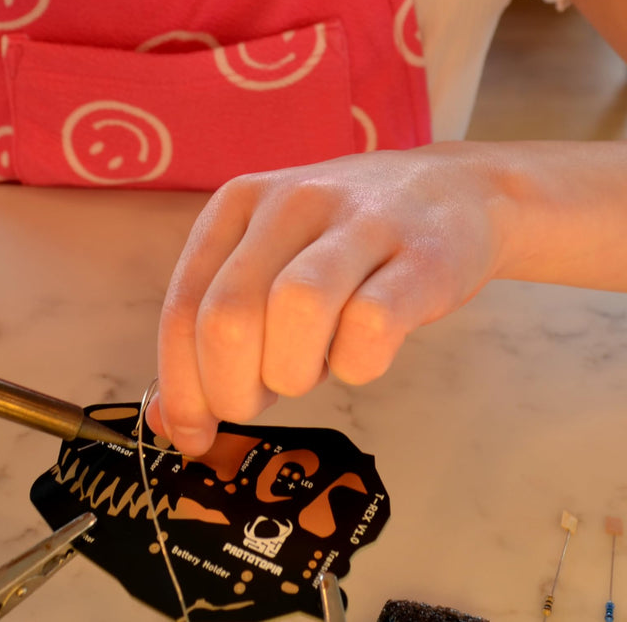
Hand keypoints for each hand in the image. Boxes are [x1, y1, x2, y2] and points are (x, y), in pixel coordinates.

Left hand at [150, 145, 507, 455]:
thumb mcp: (270, 261)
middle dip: (232, 389)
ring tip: (311, 367)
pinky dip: (356, 364)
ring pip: (296, 311)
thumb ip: (214, 329)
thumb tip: (168, 420)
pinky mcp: (422, 257)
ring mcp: (359, 223)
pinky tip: (361, 352)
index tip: (190, 434)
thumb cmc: (347, 241)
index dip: (181, 385)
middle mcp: (290, 202)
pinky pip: (371, 326)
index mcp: (238, 203)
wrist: (459, 192)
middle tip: (260, 398)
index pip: (185, 305)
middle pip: (230, 316)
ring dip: (294, 372)